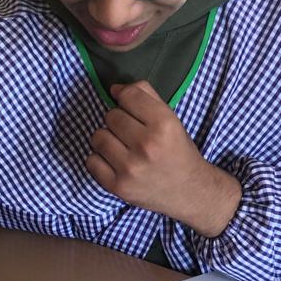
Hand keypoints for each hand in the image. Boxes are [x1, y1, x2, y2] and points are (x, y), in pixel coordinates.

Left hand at [87, 80, 241, 237]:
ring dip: (106, 140)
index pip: (128, 96)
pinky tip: (115, 163)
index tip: (131, 109)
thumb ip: (146, 96)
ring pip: (98, 137)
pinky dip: (99, 160)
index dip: (126, 99)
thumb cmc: (178, 151)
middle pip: (111, 116)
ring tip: (122, 148)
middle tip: (131, 134)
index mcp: (164, 125)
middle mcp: (147, 145)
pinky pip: (91, 161)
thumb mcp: (171, 119)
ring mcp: (130, 168)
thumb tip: (115, 89)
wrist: (189, 191)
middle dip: (118, 121)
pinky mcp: (118, 186)